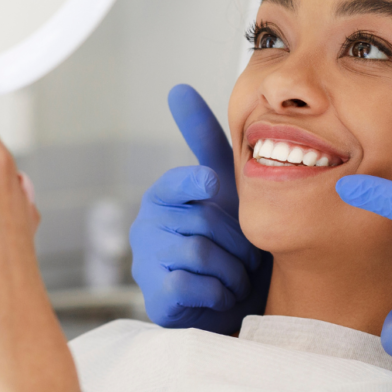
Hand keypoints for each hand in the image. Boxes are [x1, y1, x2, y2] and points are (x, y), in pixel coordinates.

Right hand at [130, 84, 270, 333]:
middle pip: (203, 220)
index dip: (197, 183)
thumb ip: (202, 140)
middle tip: (246, 258)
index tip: (210, 184)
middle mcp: (148, 223)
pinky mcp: (154, 294)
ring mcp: (146, 260)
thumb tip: (176, 88)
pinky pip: (191, 283)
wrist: (232, 304)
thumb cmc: (229, 240)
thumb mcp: (223, 186)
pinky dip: (218, 292)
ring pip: (200, 253)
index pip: (177, 180)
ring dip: (232, 270)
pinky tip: (220, 294)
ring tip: (235, 278)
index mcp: (165, 195)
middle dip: (237, 243)